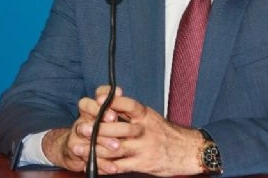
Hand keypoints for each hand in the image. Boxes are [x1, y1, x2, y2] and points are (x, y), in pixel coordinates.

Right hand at [41, 87, 123, 172]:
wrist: (73, 149)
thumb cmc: (96, 128)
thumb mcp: (103, 115)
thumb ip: (112, 104)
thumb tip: (119, 91)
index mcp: (88, 110)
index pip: (92, 98)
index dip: (100, 97)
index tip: (111, 99)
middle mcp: (81, 121)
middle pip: (87, 114)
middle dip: (100, 116)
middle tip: (113, 118)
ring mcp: (76, 136)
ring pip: (87, 136)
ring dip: (102, 141)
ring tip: (116, 145)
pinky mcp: (76, 152)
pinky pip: (90, 158)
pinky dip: (103, 164)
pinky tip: (114, 167)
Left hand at [76, 86, 204, 175]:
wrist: (188, 150)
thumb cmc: (166, 133)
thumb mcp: (151, 117)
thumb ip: (132, 112)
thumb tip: (109, 102)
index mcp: (145, 115)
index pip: (127, 104)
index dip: (111, 101)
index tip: (95, 100)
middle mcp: (144, 129)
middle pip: (118, 127)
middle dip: (97, 128)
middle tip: (81, 128)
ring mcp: (143, 147)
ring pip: (116, 148)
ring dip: (95, 148)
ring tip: (79, 148)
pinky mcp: (143, 163)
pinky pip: (121, 166)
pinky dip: (105, 167)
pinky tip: (93, 166)